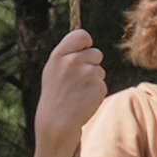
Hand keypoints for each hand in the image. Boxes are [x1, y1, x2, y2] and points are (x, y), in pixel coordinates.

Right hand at [33, 27, 106, 148]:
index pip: (82, 35)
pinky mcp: (99, 86)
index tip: (83, 51)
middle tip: (76, 80)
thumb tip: (84, 37)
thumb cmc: (55, 93)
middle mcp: (73, 61)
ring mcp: (87, 73)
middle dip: (91, 64)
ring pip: (100, 69)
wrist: (57, 120)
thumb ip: (68, 53)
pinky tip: (84, 98)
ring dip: (93, 79)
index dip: (86, 43)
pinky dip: (96, 90)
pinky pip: (102, 83)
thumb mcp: (54, 69)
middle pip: (96, 53)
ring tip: (78, 91)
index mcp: (60, 55)